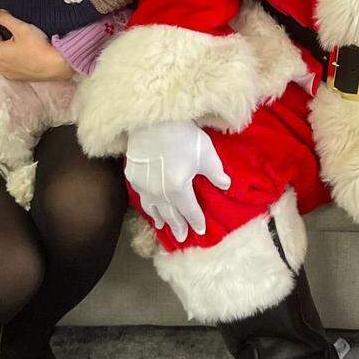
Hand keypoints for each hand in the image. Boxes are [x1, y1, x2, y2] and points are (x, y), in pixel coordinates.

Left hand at [0, 11, 75, 81]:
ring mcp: (8, 73)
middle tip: (2, 25)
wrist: (54, 65)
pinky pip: (10, 64)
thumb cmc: (37, 46)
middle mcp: (0, 65)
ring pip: (3, 56)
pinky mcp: (17, 77)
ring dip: (5, 47)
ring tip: (10, 37)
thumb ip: (6, 19)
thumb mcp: (21, 28)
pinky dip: (11, 56)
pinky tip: (17, 52)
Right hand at [124, 120, 230, 242]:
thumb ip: (215, 173)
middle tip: (182, 237)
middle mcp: (159, 193)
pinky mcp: (132, 176)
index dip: (196, 220)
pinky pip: (141, 197)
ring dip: (160, 219)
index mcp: (178, 189)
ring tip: (163, 228)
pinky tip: (149, 207)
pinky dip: (148, 206)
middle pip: (170, 214)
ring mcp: (143, 186)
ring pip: (153, 209)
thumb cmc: (184, 135)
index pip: (189, 210)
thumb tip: (226, 186)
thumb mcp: (206, 154)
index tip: (200, 231)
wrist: (153, 121)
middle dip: (178, 226)